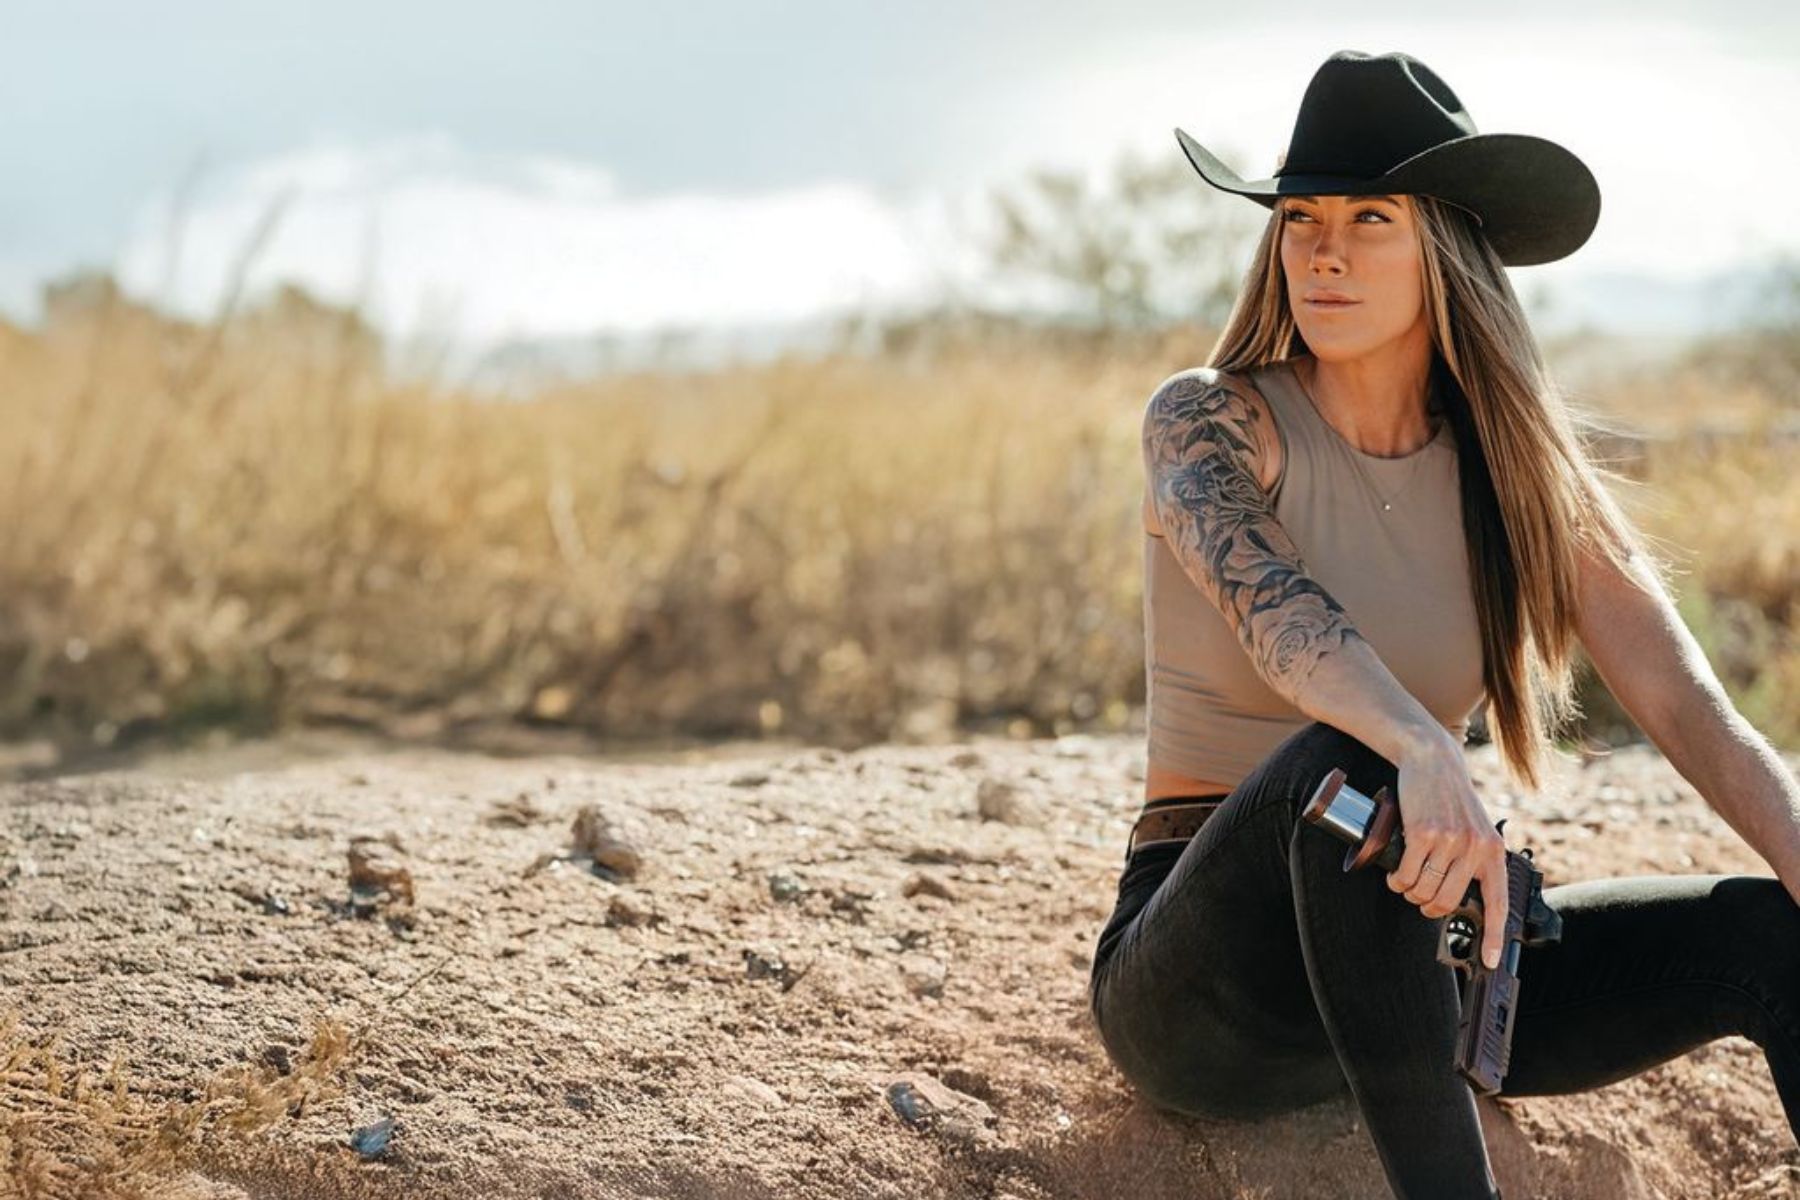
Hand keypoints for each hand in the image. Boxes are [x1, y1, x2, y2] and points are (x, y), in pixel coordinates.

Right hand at [1385, 731, 1510, 969]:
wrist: (1432, 760)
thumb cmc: (1449, 798)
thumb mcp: (1473, 829)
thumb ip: (1473, 859)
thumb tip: (1459, 899)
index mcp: (1493, 852)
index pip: (1497, 903)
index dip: (1495, 937)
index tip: (1491, 960)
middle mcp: (1475, 849)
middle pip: (1447, 902)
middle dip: (1427, 907)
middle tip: (1419, 897)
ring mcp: (1450, 841)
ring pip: (1424, 891)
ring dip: (1409, 894)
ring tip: (1404, 883)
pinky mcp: (1424, 834)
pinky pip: (1406, 875)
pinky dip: (1397, 881)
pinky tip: (1396, 875)